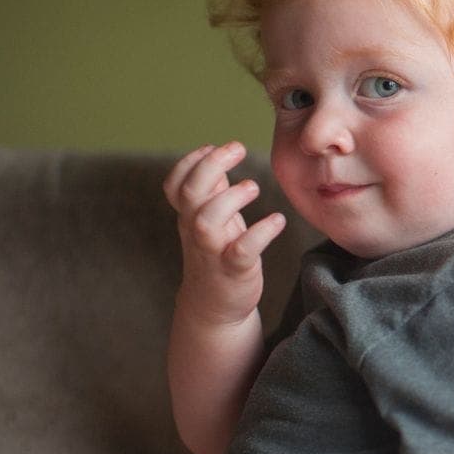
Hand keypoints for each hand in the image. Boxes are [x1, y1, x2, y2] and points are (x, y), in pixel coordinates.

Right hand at [163, 141, 285, 324]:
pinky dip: (261, 233)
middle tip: (237, 148)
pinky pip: (242, 251)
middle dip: (210, 165)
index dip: (189, 162)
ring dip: (230, 198)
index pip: (175, 184)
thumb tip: (217, 156)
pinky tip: (277, 220)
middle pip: (190, 193)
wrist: (214, 307)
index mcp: (190, 216)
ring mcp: (213, 251)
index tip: (212, 146)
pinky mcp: (234, 271)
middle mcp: (196, 231)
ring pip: (207, 220)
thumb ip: (212, 191)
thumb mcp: (211, 220)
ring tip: (253, 187)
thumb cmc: (217, 255)